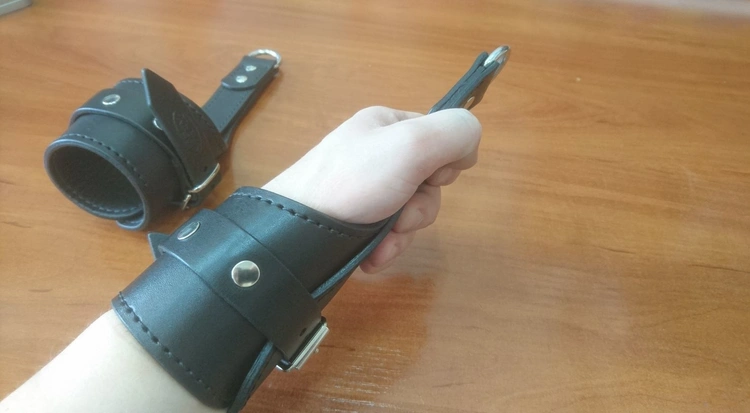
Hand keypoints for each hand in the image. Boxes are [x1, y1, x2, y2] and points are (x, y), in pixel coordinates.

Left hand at [263, 106, 481, 272]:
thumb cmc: (352, 182)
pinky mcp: (353, 223)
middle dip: (420, 208)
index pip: (439, 137)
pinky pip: (389, 235)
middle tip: (400, 214)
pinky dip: (386, 248)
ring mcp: (364, 191)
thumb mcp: (411, 144)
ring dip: (403, 234)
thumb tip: (467, 150)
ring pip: (411, 213)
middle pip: (428, 182)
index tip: (432, 176)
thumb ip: (455, 134)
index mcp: (385, 125)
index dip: (444, 162)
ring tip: (382, 239)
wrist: (294, 234)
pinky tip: (372, 255)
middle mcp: (375, 156)